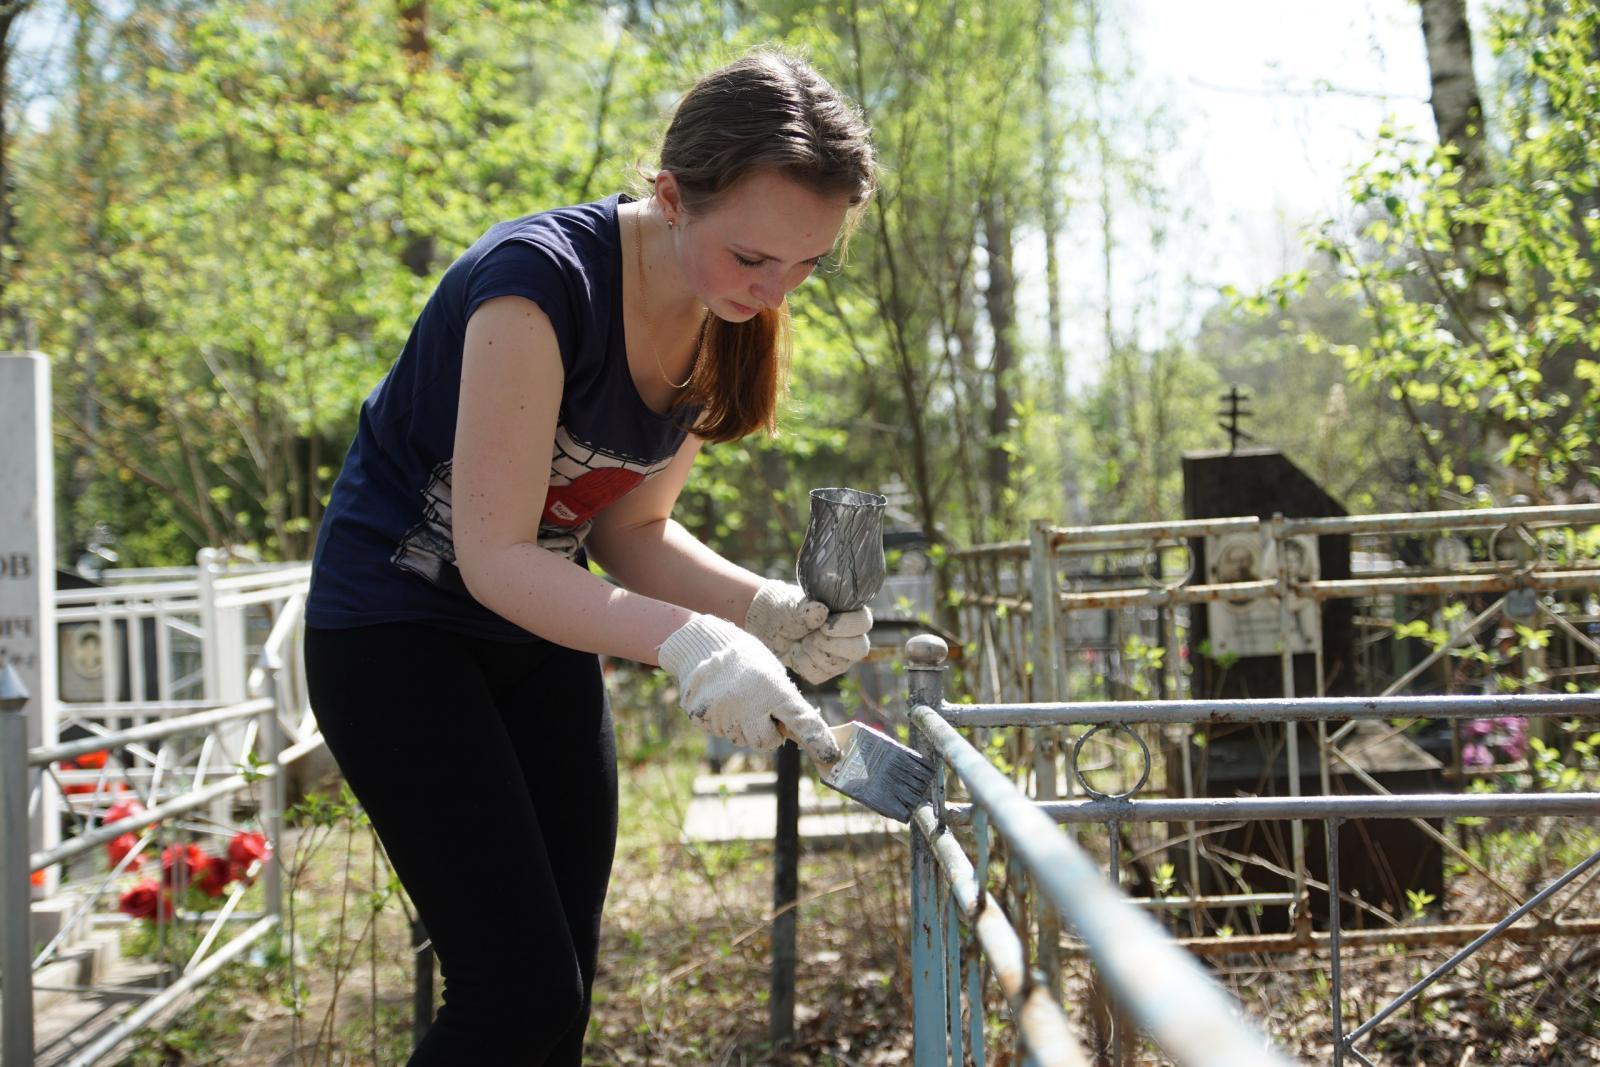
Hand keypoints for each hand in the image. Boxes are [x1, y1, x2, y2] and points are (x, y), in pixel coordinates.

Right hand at [658, 614, 840, 763]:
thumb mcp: (772, 672)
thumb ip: (784, 701)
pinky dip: (725, 722)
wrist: (704, 645)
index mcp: (772, 688)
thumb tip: (797, 733)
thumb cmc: (747, 659)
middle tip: (764, 715)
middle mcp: (748, 703)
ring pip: (741, 739)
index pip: (801, 721)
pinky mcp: (702, 718)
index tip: (830, 756)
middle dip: (769, 735)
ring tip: (738, 699)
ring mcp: (722, 712)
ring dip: (744, 727)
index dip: (818, 741)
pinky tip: (723, 701)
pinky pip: (721, 732)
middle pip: (766, 743)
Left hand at [745, 580, 872, 684]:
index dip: (845, 626)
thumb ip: (808, 610)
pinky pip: (819, 675)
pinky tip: (797, 651)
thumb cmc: (786, 609)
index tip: (823, 626)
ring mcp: (840, 655)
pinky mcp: (825, 670)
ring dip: (812, 653)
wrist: (768, 626)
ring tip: (800, 640)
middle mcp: (850, 635)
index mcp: (848, 612)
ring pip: (837, 665)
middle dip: (829, 645)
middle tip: (810, 637)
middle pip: (859, 649)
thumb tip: (822, 612)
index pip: (863, 622)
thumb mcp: (793, 606)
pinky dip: (802, 664)